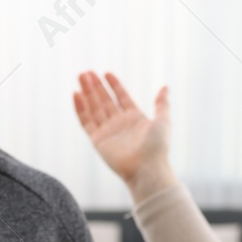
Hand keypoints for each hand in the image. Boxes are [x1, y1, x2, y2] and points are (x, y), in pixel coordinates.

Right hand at [72, 71, 176, 202]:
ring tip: (81, 77)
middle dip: (96, 86)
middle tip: (86, 72)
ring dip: (87, 93)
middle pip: (105, 101)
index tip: (106, 73)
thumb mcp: (163, 121)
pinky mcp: (98, 140)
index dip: (114, 85)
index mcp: (135, 118)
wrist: (146, 168)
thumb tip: (165, 87)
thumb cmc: (157, 147)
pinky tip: (76, 94)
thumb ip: (162, 104)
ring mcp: (108, 131)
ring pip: (94, 108)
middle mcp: (120, 123)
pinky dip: (80, 108)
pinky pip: (86, 122)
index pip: (121, 97)